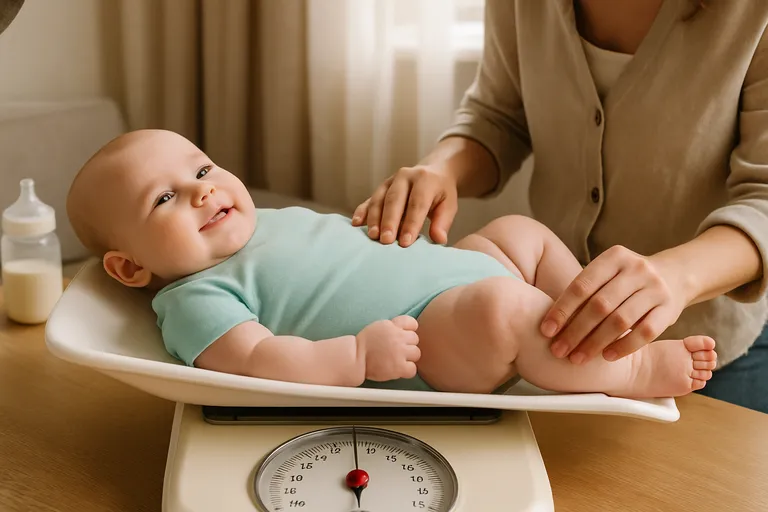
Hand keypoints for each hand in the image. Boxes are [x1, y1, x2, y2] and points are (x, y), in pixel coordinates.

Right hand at [352, 165, 457, 246]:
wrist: (433, 172)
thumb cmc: (441, 194)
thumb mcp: (449, 205)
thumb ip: (443, 222)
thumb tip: (439, 240)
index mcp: (425, 180)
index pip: (417, 204)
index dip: (411, 224)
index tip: (405, 243)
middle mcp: (405, 176)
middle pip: (395, 200)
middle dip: (389, 221)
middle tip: (385, 241)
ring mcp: (390, 181)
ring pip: (379, 199)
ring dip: (374, 218)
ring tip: (373, 236)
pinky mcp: (381, 188)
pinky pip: (369, 199)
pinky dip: (362, 211)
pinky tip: (356, 224)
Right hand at [357, 316, 420, 380]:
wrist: (355, 358)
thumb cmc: (364, 344)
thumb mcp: (378, 327)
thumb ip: (393, 327)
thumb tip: (406, 330)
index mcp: (391, 326)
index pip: (412, 323)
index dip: (409, 330)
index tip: (404, 336)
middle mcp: (397, 337)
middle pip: (415, 339)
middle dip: (408, 345)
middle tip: (398, 351)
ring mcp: (399, 352)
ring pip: (416, 353)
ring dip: (409, 357)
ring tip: (398, 360)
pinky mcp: (398, 367)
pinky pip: (413, 369)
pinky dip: (407, 370)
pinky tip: (399, 369)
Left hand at [540, 246, 686, 363]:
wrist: (676, 273)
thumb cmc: (627, 279)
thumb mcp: (608, 273)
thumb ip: (585, 291)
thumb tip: (550, 323)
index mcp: (614, 257)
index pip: (581, 286)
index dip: (562, 310)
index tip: (546, 330)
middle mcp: (636, 269)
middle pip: (599, 305)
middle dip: (575, 331)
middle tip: (558, 350)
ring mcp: (655, 288)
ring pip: (621, 321)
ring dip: (595, 343)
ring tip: (577, 358)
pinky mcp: (670, 308)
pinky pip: (645, 332)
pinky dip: (624, 346)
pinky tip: (607, 357)